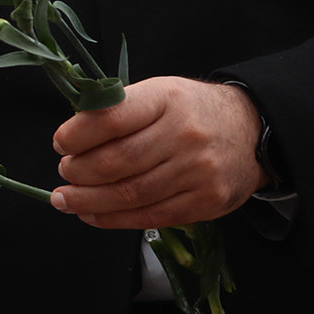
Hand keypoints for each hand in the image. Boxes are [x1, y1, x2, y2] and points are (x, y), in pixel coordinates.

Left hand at [51, 76, 264, 228]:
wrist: (252, 131)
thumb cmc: (191, 111)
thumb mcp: (159, 93)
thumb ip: (118, 111)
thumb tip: (71, 140)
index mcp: (167, 99)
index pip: (112, 117)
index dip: (78, 134)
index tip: (61, 144)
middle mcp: (185, 134)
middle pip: (118, 161)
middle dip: (80, 172)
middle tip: (64, 173)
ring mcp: (198, 171)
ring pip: (131, 194)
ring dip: (89, 201)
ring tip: (66, 199)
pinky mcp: (206, 202)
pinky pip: (151, 217)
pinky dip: (114, 219)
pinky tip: (92, 215)